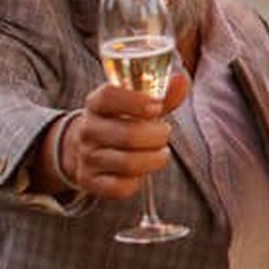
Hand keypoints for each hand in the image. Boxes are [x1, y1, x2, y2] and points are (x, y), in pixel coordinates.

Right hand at [62, 71, 189, 200]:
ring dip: (155, 159)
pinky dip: (139, 181)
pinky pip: (121, 187)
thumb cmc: (122, 121)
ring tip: (159, 152)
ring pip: (129, 163)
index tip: (157, 107)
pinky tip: (142, 170)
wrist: (85, 148)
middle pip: (129, 135)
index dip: (137, 101)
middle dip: (158, 135)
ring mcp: (87, 158)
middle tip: (164, 133)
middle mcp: (87, 130)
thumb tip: (182, 80)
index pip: (110, 96)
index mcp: (96, 104)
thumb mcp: (137, 104)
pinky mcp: (90, 182)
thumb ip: (162, 94)